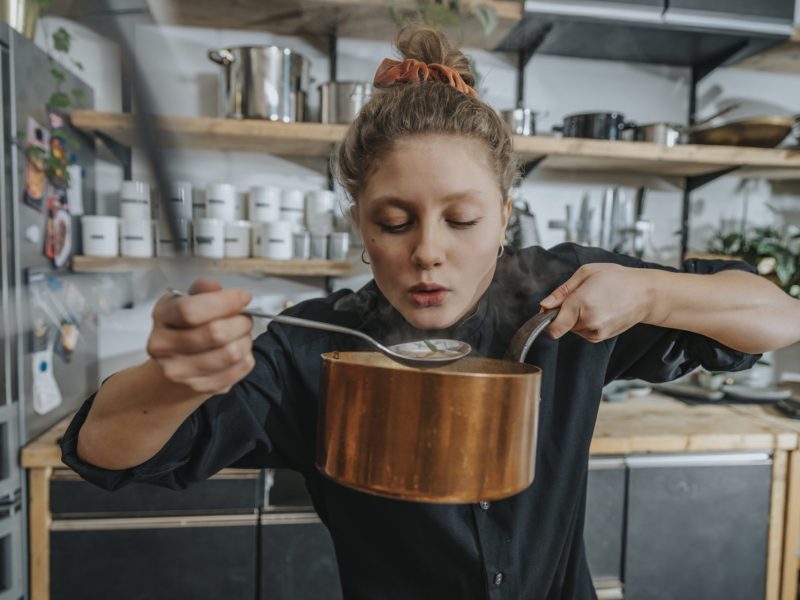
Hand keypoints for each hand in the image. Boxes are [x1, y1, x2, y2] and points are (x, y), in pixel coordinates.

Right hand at [147, 277, 254, 394]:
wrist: (175, 366)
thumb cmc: (186, 329)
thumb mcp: (189, 302)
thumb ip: (202, 292)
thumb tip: (211, 285)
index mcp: (162, 317)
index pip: (190, 310)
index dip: (225, 302)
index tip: (243, 297)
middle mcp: (164, 346)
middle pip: (215, 333)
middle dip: (241, 322)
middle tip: (245, 318)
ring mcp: (180, 371)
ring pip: (231, 353)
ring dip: (246, 340)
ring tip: (241, 335)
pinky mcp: (200, 387)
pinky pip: (238, 369)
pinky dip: (247, 357)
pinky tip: (239, 351)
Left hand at [539, 263, 653, 342]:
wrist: (645, 294)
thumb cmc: (617, 278)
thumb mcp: (586, 273)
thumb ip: (561, 291)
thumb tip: (544, 305)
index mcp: (581, 303)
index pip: (552, 327)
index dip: (546, 319)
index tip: (549, 310)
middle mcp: (588, 322)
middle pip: (560, 325)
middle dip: (565, 312)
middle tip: (582, 296)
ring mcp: (596, 332)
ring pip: (572, 329)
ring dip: (576, 317)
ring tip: (595, 301)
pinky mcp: (601, 337)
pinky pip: (583, 332)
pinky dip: (585, 322)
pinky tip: (600, 310)